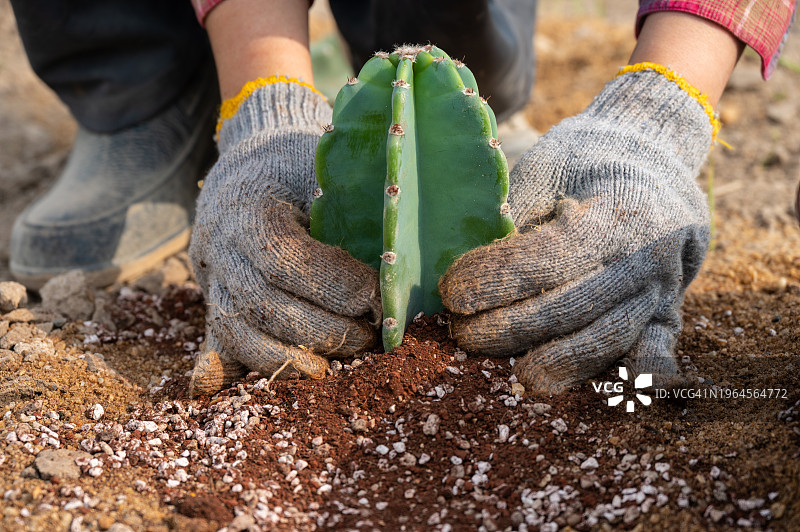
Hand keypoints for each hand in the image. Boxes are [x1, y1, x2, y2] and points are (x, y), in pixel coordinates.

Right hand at [188, 81, 379, 395]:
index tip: (377, 298)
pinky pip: (225, 348)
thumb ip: (352, 206)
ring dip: (294, 359)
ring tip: (343, 362)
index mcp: (248, 206)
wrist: (251, 171)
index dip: (332, 284)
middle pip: (263, 304)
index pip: (282, 256)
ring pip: (239, 335)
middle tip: (372, 337)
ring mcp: (210, 281)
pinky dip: (258, 370)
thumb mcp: (326, 168)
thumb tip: (402, 252)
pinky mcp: (213, 306)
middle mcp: (220, 247)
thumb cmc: (303, 168)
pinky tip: (298, 376)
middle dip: (324, 329)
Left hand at [439, 68, 711, 392]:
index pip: (543, 259)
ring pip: (606, 337)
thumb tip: (465, 272)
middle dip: (508, 329)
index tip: (450, 294)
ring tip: (518, 377)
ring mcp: (659, 287)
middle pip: (568, 308)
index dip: (494, 281)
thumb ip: (512, 220)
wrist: (652, 156)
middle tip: (461, 337)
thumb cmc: (581, 165)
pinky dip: (634, 375)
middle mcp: (639, 256)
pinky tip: (606, 396)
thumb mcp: (543, 173)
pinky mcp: (669, 308)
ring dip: (559, 362)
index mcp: (605, 216)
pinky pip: (655, 348)